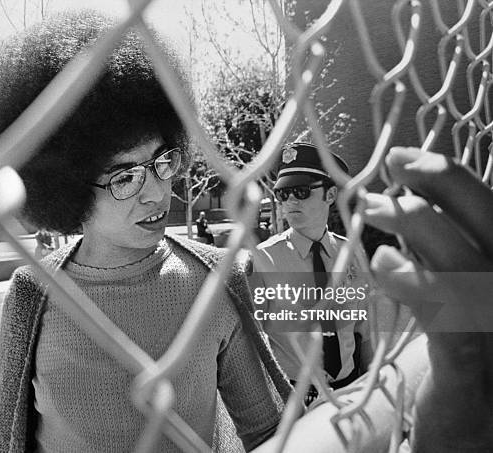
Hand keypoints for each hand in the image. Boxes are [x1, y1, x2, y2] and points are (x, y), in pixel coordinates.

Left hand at [363, 147, 492, 451]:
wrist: (469, 430)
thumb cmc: (460, 358)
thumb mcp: (455, 298)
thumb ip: (441, 258)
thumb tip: (409, 210)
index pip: (491, 216)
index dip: (453, 180)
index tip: (409, 158)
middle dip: (446, 182)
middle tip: (397, 161)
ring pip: (469, 262)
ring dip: (418, 222)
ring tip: (373, 204)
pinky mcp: (470, 371)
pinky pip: (449, 319)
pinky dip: (413, 282)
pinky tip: (383, 261)